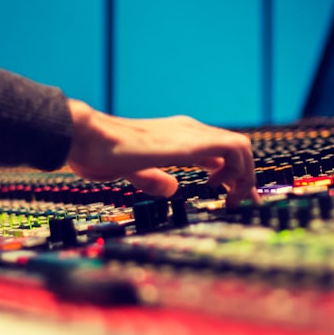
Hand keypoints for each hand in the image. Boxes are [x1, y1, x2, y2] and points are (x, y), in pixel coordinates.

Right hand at [65, 100, 259, 206]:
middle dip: (245, 178)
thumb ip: (154, 178)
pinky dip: (240, 171)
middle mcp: (188, 131)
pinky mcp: (193, 141)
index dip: (230, 175)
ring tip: (232, 200)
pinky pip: (236, 149)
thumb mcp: (134, 171)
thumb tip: (172, 188)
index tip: (233, 197)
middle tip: (243, 204)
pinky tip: (222, 189)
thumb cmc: (100, 152)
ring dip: (245, 176)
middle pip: (233, 150)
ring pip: (242, 147)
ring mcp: (192, 133)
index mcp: (175, 137)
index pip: (216, 153)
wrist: (88, 137)